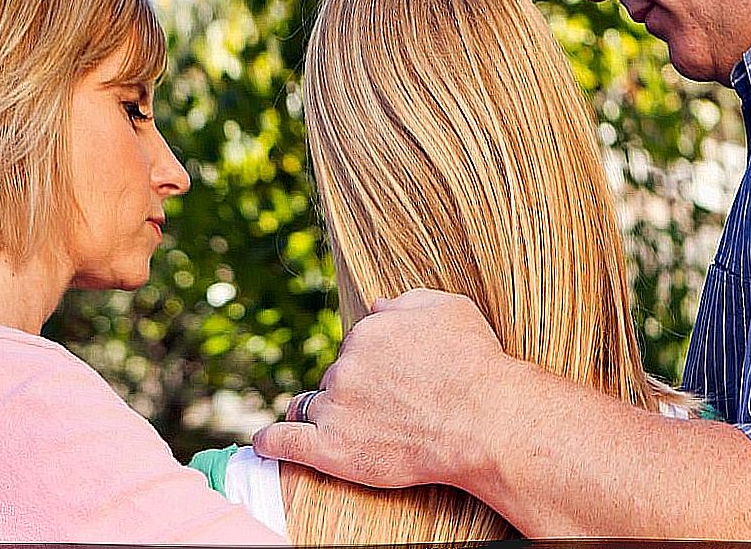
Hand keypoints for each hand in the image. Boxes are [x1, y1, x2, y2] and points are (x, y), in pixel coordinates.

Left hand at [253, 288, 513, 488]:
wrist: (485, 421)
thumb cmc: (475, 364)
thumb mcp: (450, 308)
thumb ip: (407, 301)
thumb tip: (376, 303)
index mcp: (369, 331)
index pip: (359, 345)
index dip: (379, 363)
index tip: (399, 378)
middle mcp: (346, 365)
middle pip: (338, 375)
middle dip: (357, 388)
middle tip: (394, 408)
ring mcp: (336, 407)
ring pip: (315, 404)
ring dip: (328, 412)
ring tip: (352, 427)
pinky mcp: (331, 449)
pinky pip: (286, 441)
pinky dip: (272, 440)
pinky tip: (265, 441)